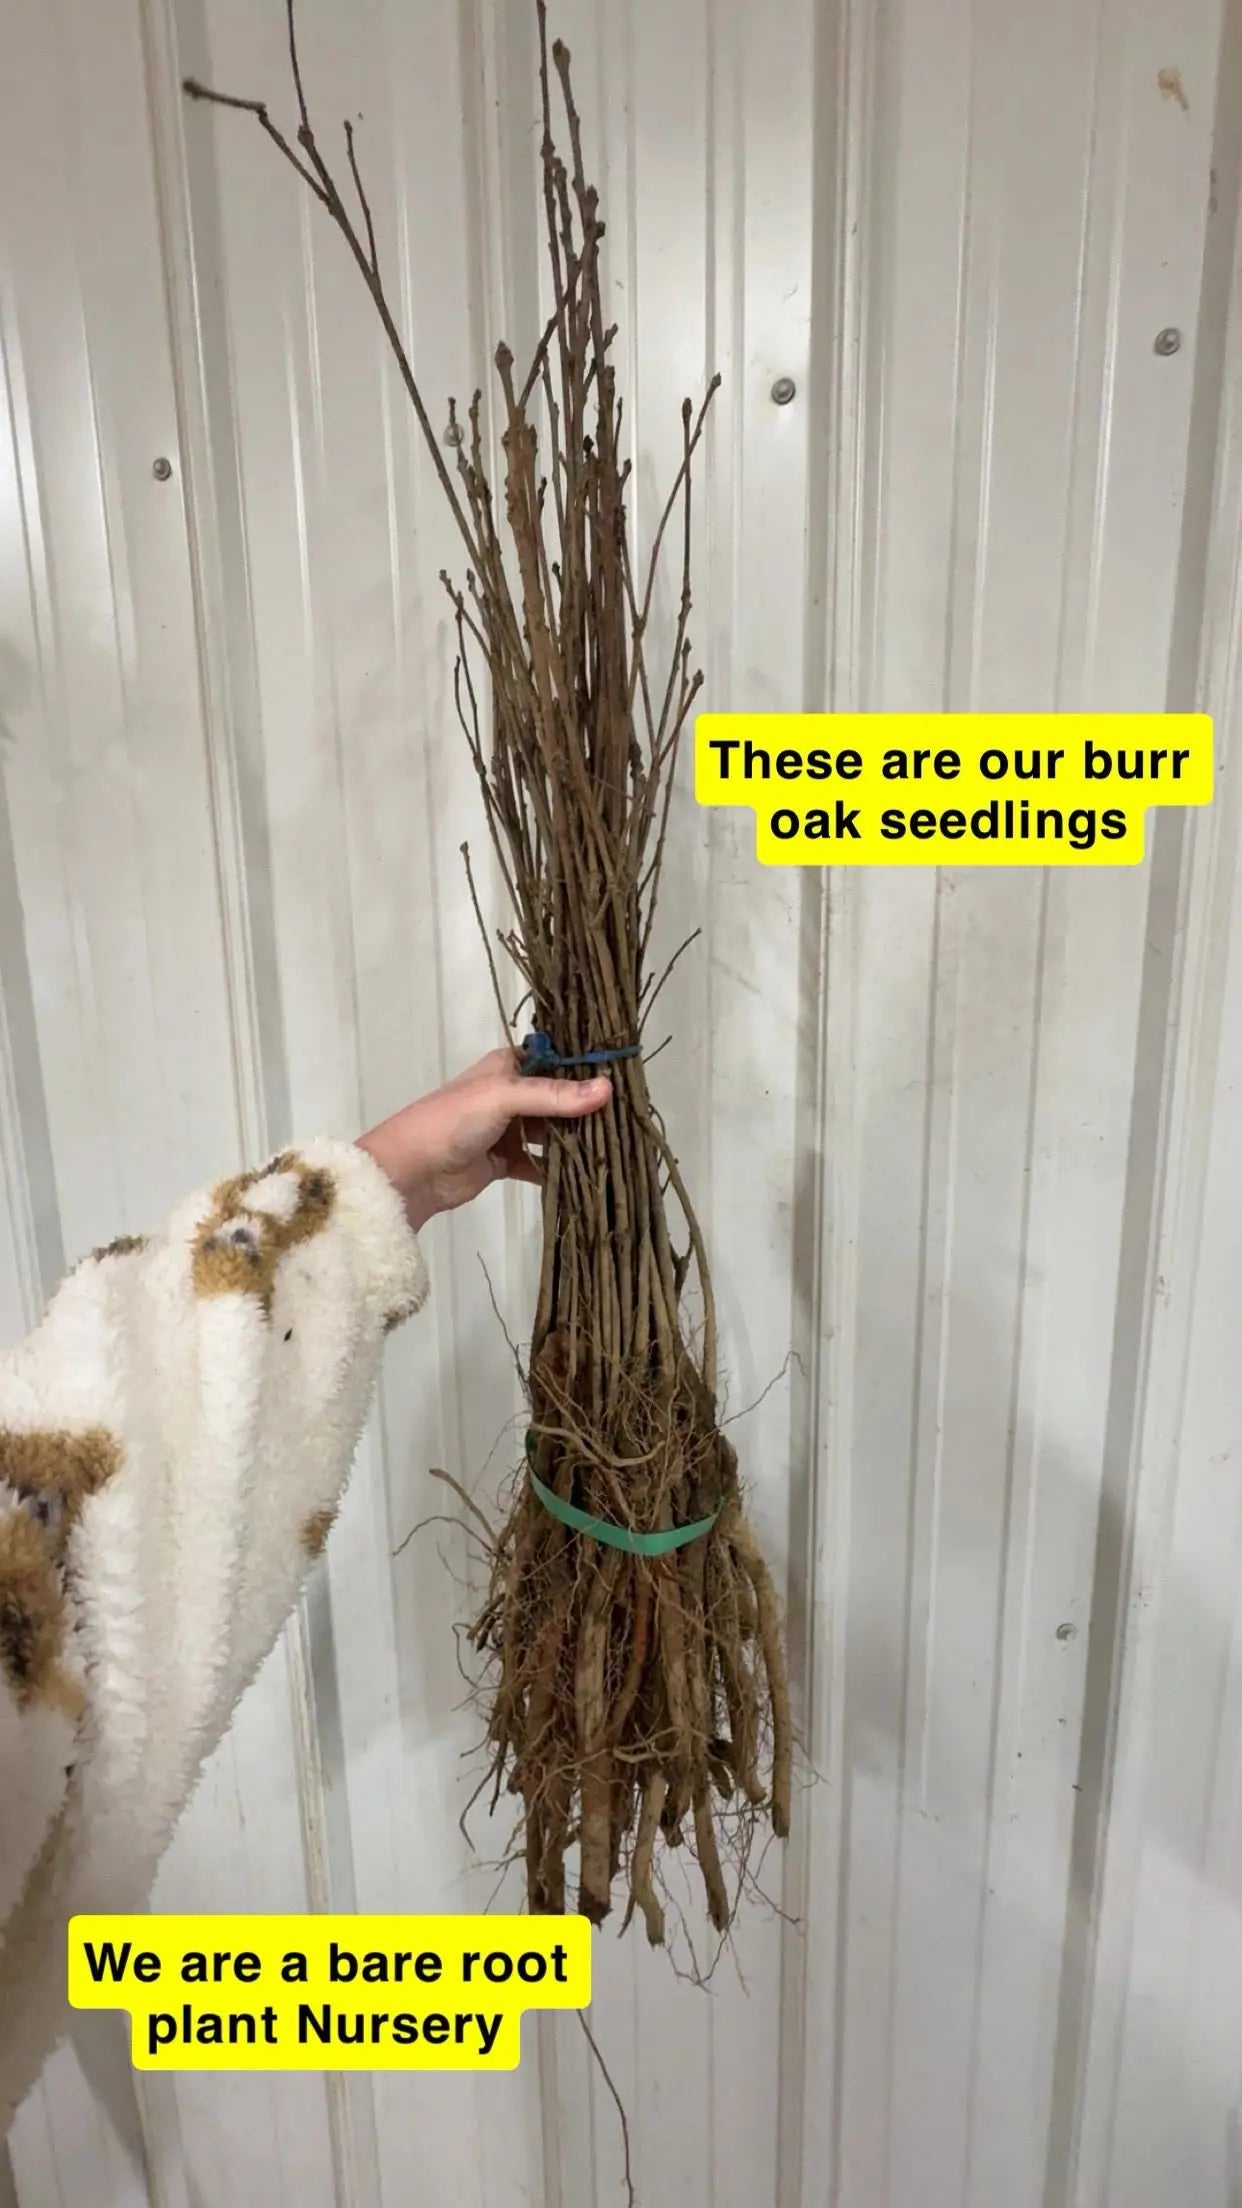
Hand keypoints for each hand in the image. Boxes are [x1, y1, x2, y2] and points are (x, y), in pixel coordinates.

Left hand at [356, 1047, 611, 1233]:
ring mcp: (507, 1129)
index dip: (586, 1068)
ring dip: (575, 1140)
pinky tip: (586, 1176)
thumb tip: (608, 1089)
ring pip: (551, 1132)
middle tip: (627, 1119)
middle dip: (586, 1109)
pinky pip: (539, 1164)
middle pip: (558, 1098)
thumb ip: (555, 1095)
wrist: (411, 1172)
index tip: (624, 1078)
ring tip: (614, 1148)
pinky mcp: (505, 1162)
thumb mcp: (504, 1097)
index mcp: (506, 1066)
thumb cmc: (453, 1120)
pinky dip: (558, 1169)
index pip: (555, 1060)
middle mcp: (510, 1094)